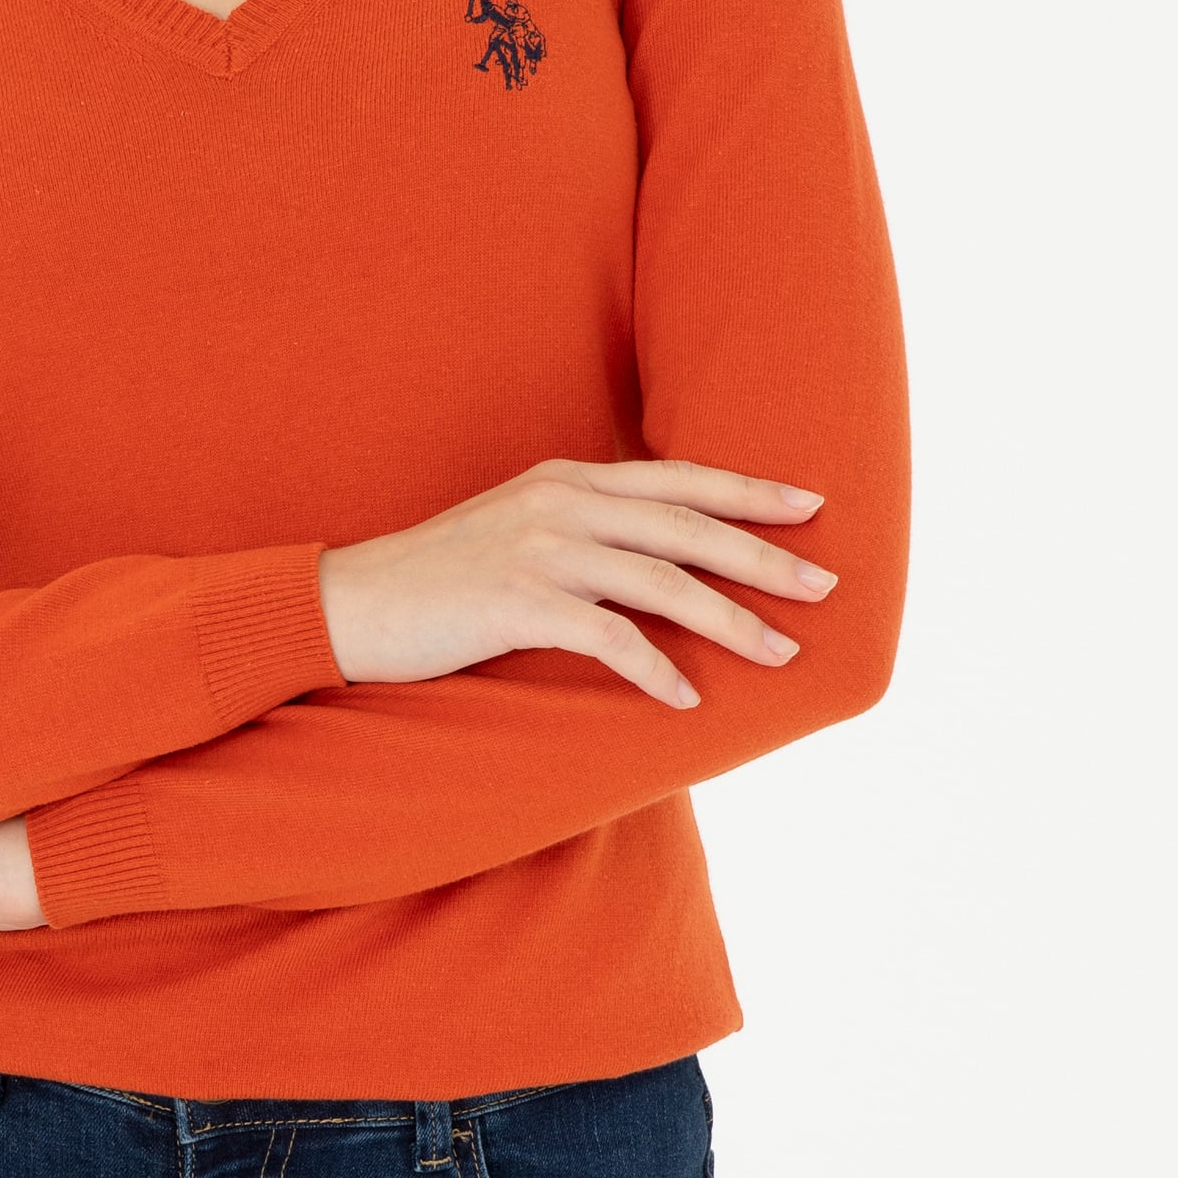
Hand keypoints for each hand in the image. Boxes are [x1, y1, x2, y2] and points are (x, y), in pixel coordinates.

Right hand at [315, 458, 836, 709]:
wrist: (351, 603)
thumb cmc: (440, 579)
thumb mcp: (518, 530)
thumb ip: (584, 531)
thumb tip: (661, 563)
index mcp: (566, 478)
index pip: (679, 477)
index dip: (749, 489)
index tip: (812, 506)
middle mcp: (561, 502)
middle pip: (688, 525)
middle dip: (764, 557)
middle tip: (826, 585)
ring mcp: (539, 549)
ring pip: (663, 581)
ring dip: (731, 622)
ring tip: (781, 653)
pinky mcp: (517, 603)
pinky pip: (609, 638)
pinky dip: (656, 670)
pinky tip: (687, 700)